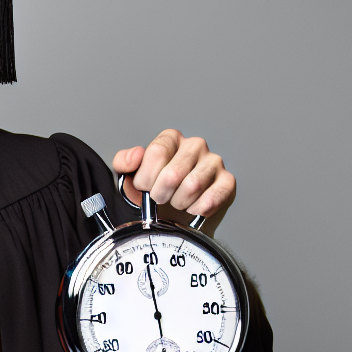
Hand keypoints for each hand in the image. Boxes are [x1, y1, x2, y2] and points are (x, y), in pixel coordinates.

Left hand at [113, 130, 235, 222]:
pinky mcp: (227, 181)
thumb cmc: (153, 190)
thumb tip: (136, 155)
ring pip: (192, 186)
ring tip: (176, 202)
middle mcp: (195, 145)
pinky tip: (192, 207)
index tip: (145, 187)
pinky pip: (212, 198)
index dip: (146, 177)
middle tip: (160, 198)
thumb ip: (124, 162)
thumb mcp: (130, 176)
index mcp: (171, 139)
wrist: (171, 212)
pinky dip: (197, 209)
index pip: (157, 152)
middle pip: (173, 173)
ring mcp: (213, 162)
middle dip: (160, 194)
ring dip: (179, 202)